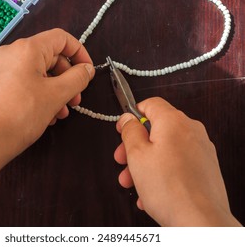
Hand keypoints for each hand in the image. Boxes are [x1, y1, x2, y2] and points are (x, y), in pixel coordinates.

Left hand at [0, 28, 94, 162]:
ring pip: (35, 73)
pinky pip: (20, 83)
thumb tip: (87, 69)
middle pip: (49, 58)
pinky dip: (36, 94)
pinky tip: (41, 115)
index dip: (80, 53)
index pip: (61, 38)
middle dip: (67, 79)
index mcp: (27, 49)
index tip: (87, 73)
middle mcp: (10, 52)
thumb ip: (77, 78)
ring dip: (53, 91)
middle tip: (75, 101)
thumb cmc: (23, 113)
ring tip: (59, 114)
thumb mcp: (57, 95)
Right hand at [114, 97, 240, 225]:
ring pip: (164, 148)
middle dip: (134, 146)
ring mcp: (200, 149)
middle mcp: (190, 130)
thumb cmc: (168, 188)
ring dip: (144, 162)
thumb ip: (130, 131)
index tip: (122, 128)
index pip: (150, 104)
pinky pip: (176, 162)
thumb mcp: (137, 155)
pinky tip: (149, 192)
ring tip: (133, 182)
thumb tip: (127, 118)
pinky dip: (161, 172)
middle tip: (122, 160)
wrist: (200, 222)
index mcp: (173, 121)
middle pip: (156, 129)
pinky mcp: (204, 166)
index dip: (132, 114)